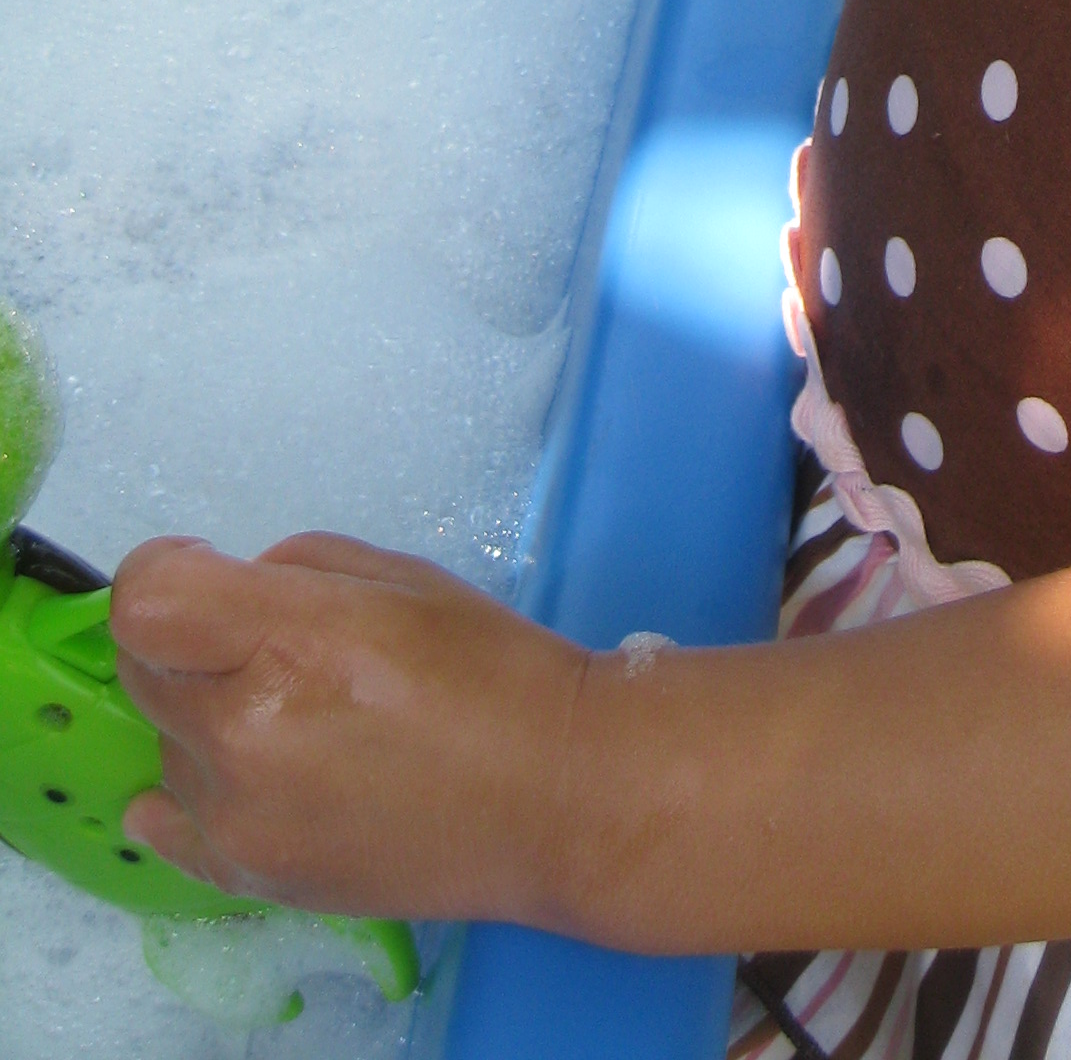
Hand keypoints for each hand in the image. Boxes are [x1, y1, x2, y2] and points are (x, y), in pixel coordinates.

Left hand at [111, 533, 587, 926]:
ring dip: (207, 718)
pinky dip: (195, 790)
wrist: (552, 797)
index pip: (145, 601)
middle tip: (265, 644)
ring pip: (166, 741)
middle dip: (189, 641)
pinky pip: (166, 822)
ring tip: (299, 723)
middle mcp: (244, 734)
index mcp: (291, 641)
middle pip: (143, 668)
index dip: (164, 568)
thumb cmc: (492, 670)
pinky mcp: (246, 877)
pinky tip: (253, 774)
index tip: (203, 568)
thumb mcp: (402, 576)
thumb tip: (236, 595)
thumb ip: (296, 570)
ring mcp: (238, 818)